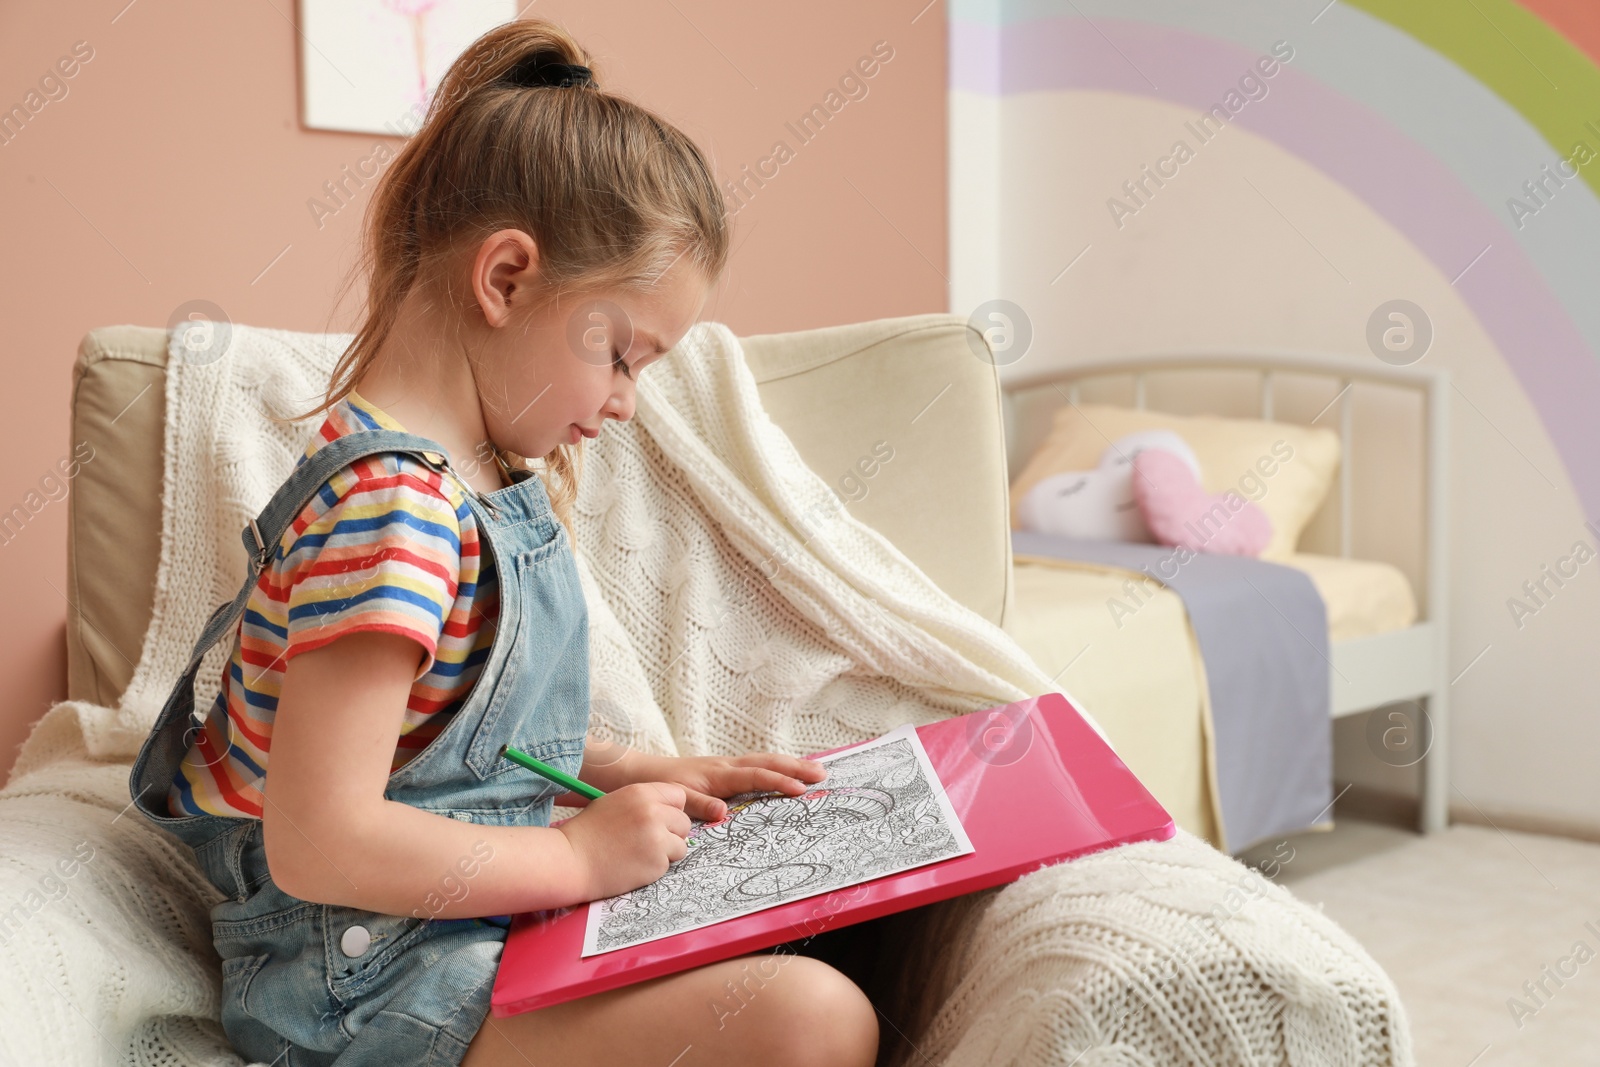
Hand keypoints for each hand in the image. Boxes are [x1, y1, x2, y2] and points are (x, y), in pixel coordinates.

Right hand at [557, 782, 691, 900]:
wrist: (571, 861)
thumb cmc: (588, 833)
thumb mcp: (614, 803)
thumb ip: (643, 802)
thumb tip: (668, 809)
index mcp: (641, 792)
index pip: (678, 796)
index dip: (671, 809)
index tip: (660, 820)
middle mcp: (653, 812)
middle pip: (683, 821)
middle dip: (671, 833)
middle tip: (649, 842)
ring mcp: (657, 837)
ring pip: (681, 844)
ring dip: (666, 852)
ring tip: (640, 854)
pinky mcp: (657, 862)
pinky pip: (669, 864)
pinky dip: (656, 867)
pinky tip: (634, 865)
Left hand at [622, 752, 827, 822]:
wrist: (636, 773)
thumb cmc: (656, 787)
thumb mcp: (674, 799)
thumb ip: (699, 805)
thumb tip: (724, 813)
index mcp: (717, 774)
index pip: (755, 776)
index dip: (778, 782)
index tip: (800, 789)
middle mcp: (725, 766)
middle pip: (767, 762)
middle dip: (795, 767)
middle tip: (822, 774)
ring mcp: (724, 766)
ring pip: (764, 761)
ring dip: (790, 764)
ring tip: (815, 770)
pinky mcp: (721, 770)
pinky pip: (755, 766)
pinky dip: (775, 766)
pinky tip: (786, 772)